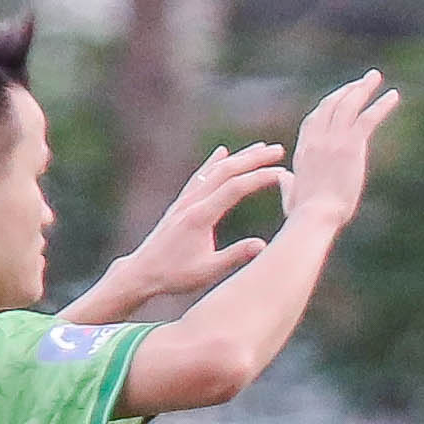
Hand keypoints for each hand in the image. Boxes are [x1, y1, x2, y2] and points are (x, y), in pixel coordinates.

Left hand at [110, 142, 284, 301]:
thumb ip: (235, 256)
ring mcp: (185, 201)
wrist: (141, 272)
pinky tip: (222, 152)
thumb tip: (263, 245)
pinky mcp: (181, 204)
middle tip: (278, 150)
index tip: (282, 172)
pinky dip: (214, 162)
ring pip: (215, 171)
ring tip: (260, 148)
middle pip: (226, 171)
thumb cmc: (175, 276)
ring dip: (239, 157)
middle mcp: (192, 202)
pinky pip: (201, 176)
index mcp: (200, 216)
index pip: (235, 188)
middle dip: (253, 159)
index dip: (260, 178)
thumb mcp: (208, 271)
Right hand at [281, 71, 401, 232]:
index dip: (327, 106)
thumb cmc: (303, 213)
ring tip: (374, 77)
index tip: (339, 97)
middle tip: (361, 81)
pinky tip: (393, 96)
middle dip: (346, 90)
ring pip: (348, 105)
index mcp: (303, 149)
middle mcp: (317, 139)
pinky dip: (381, 105)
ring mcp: (333, 140)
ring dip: (362, 88)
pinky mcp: (350, 146)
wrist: (315, 215)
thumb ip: (287, 183)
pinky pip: (368, 118)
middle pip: (331, 105)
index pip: (315, 119)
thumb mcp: (291, 195)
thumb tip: (283, 177)